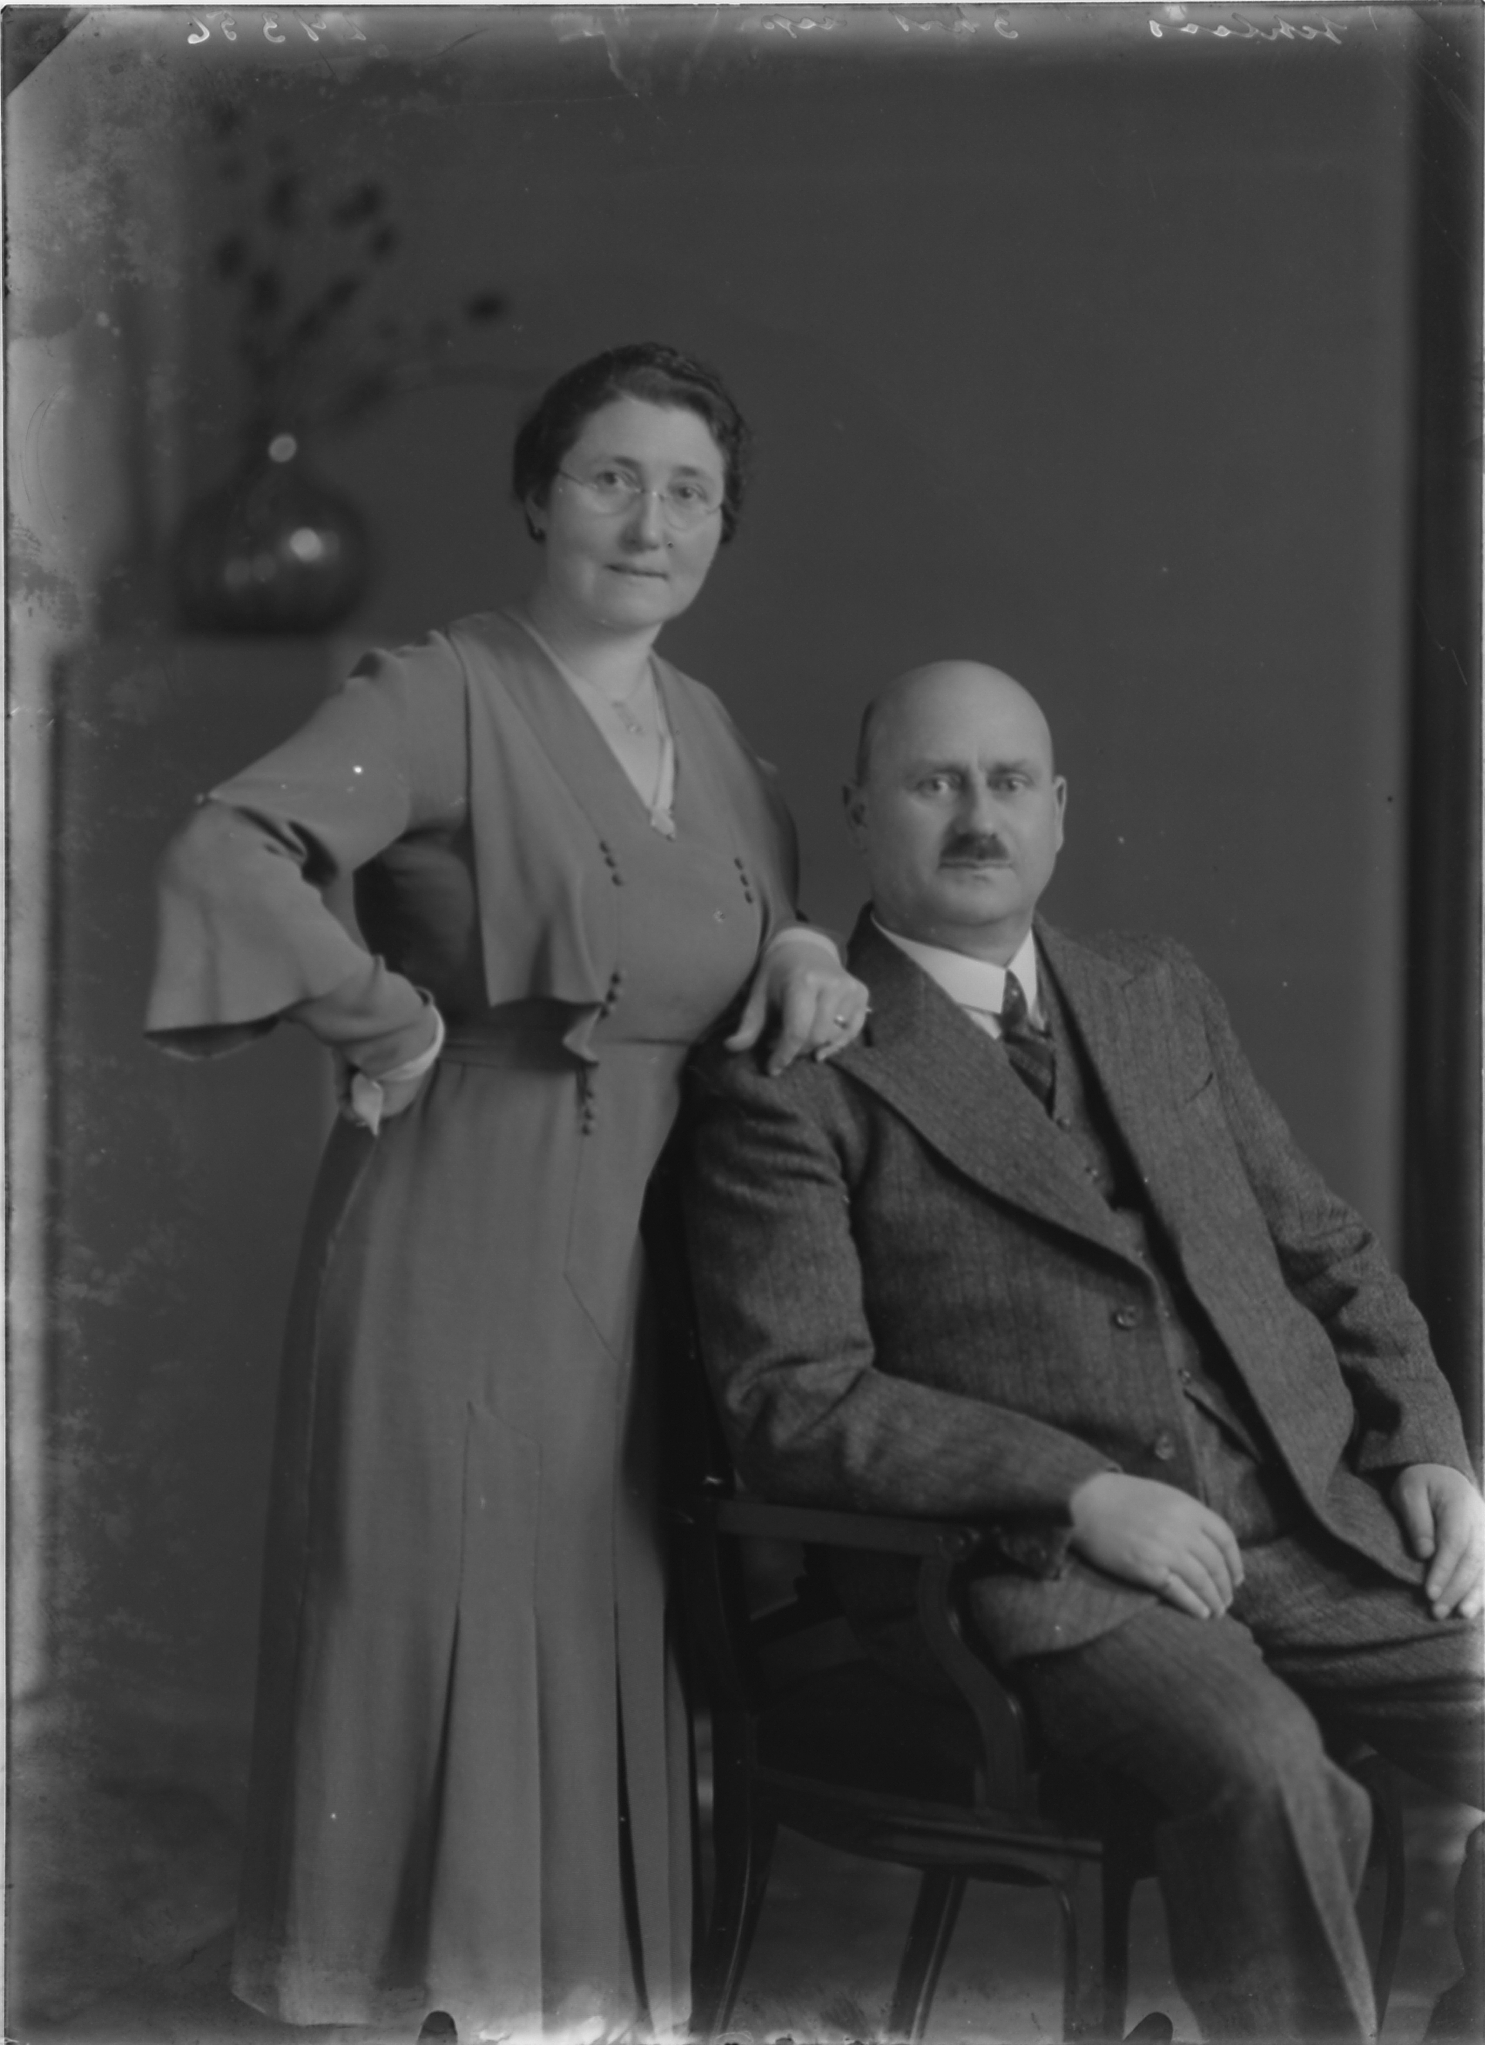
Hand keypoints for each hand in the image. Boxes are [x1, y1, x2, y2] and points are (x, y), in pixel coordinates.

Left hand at [725, 933, 870, 1074]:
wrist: (805, 947)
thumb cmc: (778, 974)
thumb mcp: (759, 994)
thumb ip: (749, 1024)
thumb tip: (731, 1047)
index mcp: (803, 981)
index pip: (797, 1030)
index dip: (783, 1055)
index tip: (771, 1069)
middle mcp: (831, 983)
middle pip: (816, 1037)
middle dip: (796, 1050)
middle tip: (779, 1044)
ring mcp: (850, 988)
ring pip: (833, 1037)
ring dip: (813, 1046)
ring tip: (797, 1035)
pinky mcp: (862, 994)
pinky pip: (851, 1033)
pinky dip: (835, 1044)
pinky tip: (820, 1045)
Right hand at [1069, 1471, 1243, 1619]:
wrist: (1085, 1501)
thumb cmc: (1121, 1497)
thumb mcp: (1163, 1495)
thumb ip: (1187, 1515)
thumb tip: (1206, 1543)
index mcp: (1188, 1507)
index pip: (1225, 1538)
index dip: (1235, 1562)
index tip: (1237, 1578)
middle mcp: (1182, 1529)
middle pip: (1216, 1564)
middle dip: (1225, 1586)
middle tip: (1227, 1600)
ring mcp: (1165, 1550)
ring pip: (1201, 1581)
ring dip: (1213, 1600)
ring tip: (1216, 1612)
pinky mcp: (1147, 1569)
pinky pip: (1179, 1592)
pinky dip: (1193, 1605)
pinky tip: (1200, 1613)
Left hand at [1391, 1464, 1484, 1619]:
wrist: (1443, 1473)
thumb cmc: (1420, 1483)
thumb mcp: (1408, 1491)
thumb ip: (1416, 1520)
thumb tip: (1424, 1553)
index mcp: (1460, 1505)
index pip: (1454, 1543)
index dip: (1443, 1569)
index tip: (1429, 1592)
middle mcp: (1480, 1522)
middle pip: (1472, 1560)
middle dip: (1455, 1588)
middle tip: (1435, 1611)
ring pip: (1484, 1568)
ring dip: (1472, 1595)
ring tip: (1459, 1616)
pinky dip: (1481, 1591)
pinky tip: (1471, 1609)